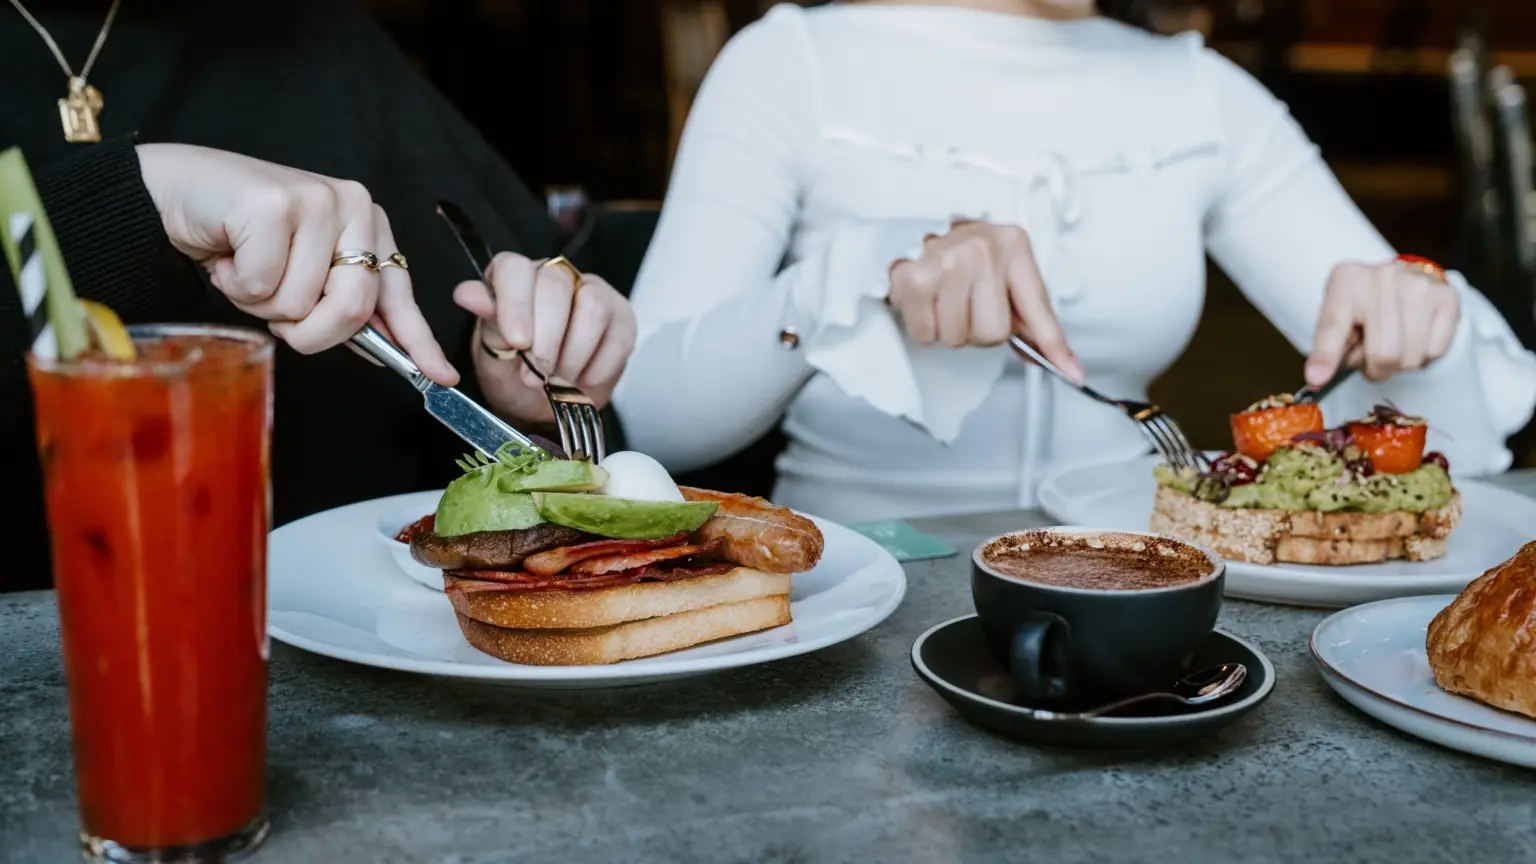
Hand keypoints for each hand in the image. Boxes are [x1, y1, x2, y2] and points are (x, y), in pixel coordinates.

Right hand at [135, 143, 456, 384]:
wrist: (174, 193)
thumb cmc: (240, 237)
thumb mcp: (303, 273)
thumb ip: (343, 305)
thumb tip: (390, 350)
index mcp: (368, 223)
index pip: (399, 293)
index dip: (418, 341)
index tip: (442, 376)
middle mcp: (353, 205)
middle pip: (351, 309)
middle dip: (306, 329)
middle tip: (274, 305)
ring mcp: (316, 200)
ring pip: (301, 303)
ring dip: (261, 303)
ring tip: (246, 265)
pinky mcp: (273, 205)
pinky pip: (263, 286)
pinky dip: (236, 284)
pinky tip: (228, 253)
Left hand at [453, 252, 635, 425]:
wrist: (544, 408)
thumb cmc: (513, 376)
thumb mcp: (493, 356)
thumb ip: (488, 324)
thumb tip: (468, 293)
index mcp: (513, 278)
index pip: (514, 268)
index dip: (516, 303)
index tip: (516, 341)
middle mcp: (554, 276)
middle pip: (556, 285)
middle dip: (546, 338)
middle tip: (536, 375)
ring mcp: (592, 293)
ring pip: (593, 306)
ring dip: (573, 354)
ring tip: (558, 380)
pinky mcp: (621, 318)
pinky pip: (618, 335)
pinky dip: (598, 367)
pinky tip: (582, 380)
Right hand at [888, 220, 1082, 380]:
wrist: (914, 224)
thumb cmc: (961, 249)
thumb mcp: (1002, 270)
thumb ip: (1026, 316)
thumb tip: (1053, 359)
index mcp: (1013, 247)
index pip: (1038, 309)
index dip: (1052, 344)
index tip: (1071, 371)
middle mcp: (983, 253)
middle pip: (991, 334)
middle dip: (975, 330)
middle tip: (965, 304)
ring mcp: (947, 264)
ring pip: (956, 338)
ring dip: (947, 328)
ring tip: (942, 298)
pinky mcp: (914, 280)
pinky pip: (926, 334)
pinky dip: (923, 326)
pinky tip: (924, 301)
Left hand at [1305, 259, 1460, 384]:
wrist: (1397, 282)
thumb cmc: (1360, 309)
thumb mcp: (1336, 322)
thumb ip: (1328, 349)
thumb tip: (1318, 379)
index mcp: (1346, 281)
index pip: (1333, 326)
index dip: (1326, 356)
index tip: (1316, 378)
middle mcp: (1384, 277)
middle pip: (1384, 354)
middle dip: (1375, 370)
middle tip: (1371, 360)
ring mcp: (1419, 285)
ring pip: (1411, 358)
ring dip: (1399, 364)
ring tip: (1391, 343)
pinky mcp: (1448, 297)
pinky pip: (1435, 351)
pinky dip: (1422, 355)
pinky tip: (1413, 337)